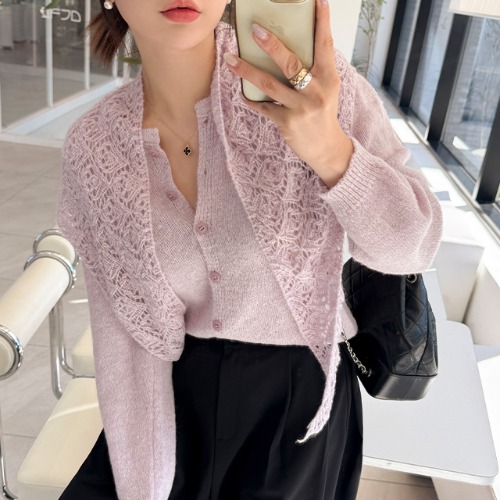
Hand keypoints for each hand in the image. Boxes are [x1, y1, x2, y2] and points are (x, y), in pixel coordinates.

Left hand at [224, 0, 352, 187]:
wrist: (326, 148)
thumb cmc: (324, 113)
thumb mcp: (327, 88)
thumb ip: (314, 70)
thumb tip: (290, 47)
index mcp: (329, 78)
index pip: (325, 44)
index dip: (321, 21)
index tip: (317, 0)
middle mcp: (316, 91)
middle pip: (290, 63)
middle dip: (271, 45)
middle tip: (254, 29)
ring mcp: (300, 108)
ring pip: (269, 85)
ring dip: (247, 71)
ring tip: (230, 59)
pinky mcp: (287, 123)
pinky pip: (263, 107)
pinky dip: (251, 99)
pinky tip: (241, 93)